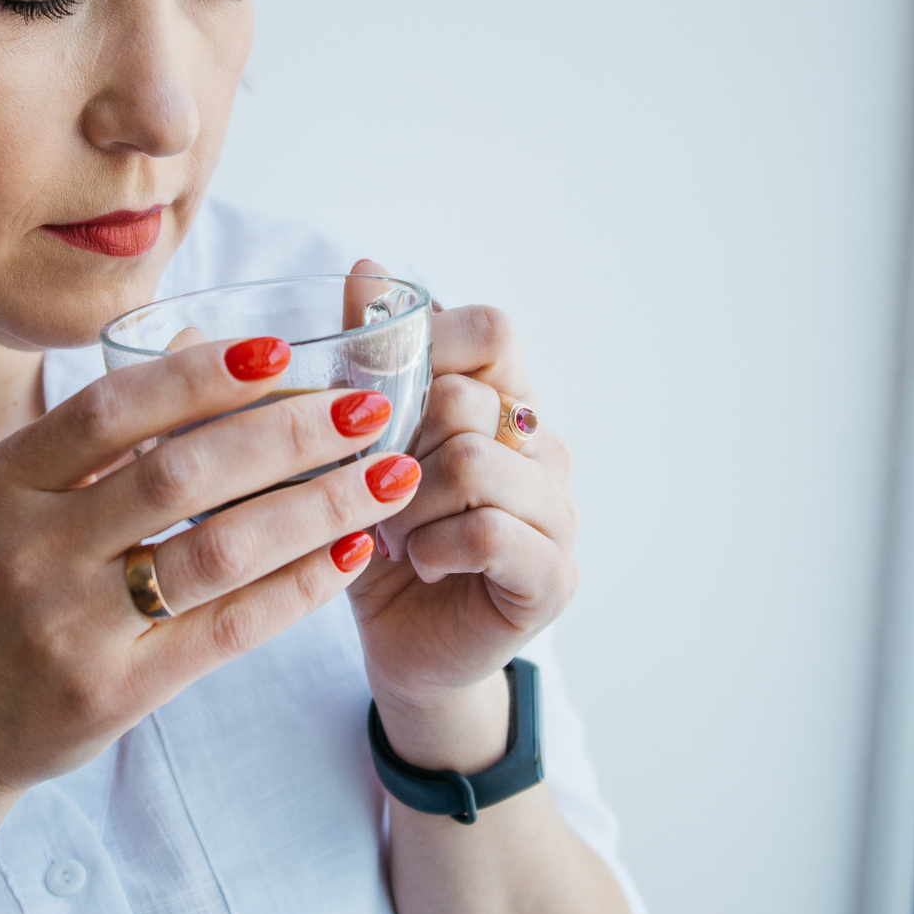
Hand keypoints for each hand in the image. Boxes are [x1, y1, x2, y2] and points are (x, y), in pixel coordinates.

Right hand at [0, 335, 424, 797]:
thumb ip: (98, 439)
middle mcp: (33, 548)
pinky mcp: (112, 691)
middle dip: (285, 435)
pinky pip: (226, 629)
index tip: (282, 350)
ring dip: (314, 509)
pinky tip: (347, 554)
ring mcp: (71, 625)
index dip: (201, 376)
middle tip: (362, 413)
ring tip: (383, 480)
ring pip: (215, 551)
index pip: (113, 410)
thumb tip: (203, 349)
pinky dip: (296, 587)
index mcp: (5, 482)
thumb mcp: (12, 504)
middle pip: (178, 474)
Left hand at [341, 259, 578, 773]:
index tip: (378, 403)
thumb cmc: (377, 536)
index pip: (491, 329)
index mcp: (504, 401)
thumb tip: (367, 268)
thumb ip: (365, 357)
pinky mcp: (553, 575)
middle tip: (374, 491)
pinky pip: (491, 532)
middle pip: (468, 397)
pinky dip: (435, 546)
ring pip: (474, 462)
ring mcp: (558, 511)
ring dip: (408, 503)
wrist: (400, 646)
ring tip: (391, 533)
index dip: (427, 351)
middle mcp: (544, 446)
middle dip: (397, 447)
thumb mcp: (355, 441)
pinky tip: (420, 563)